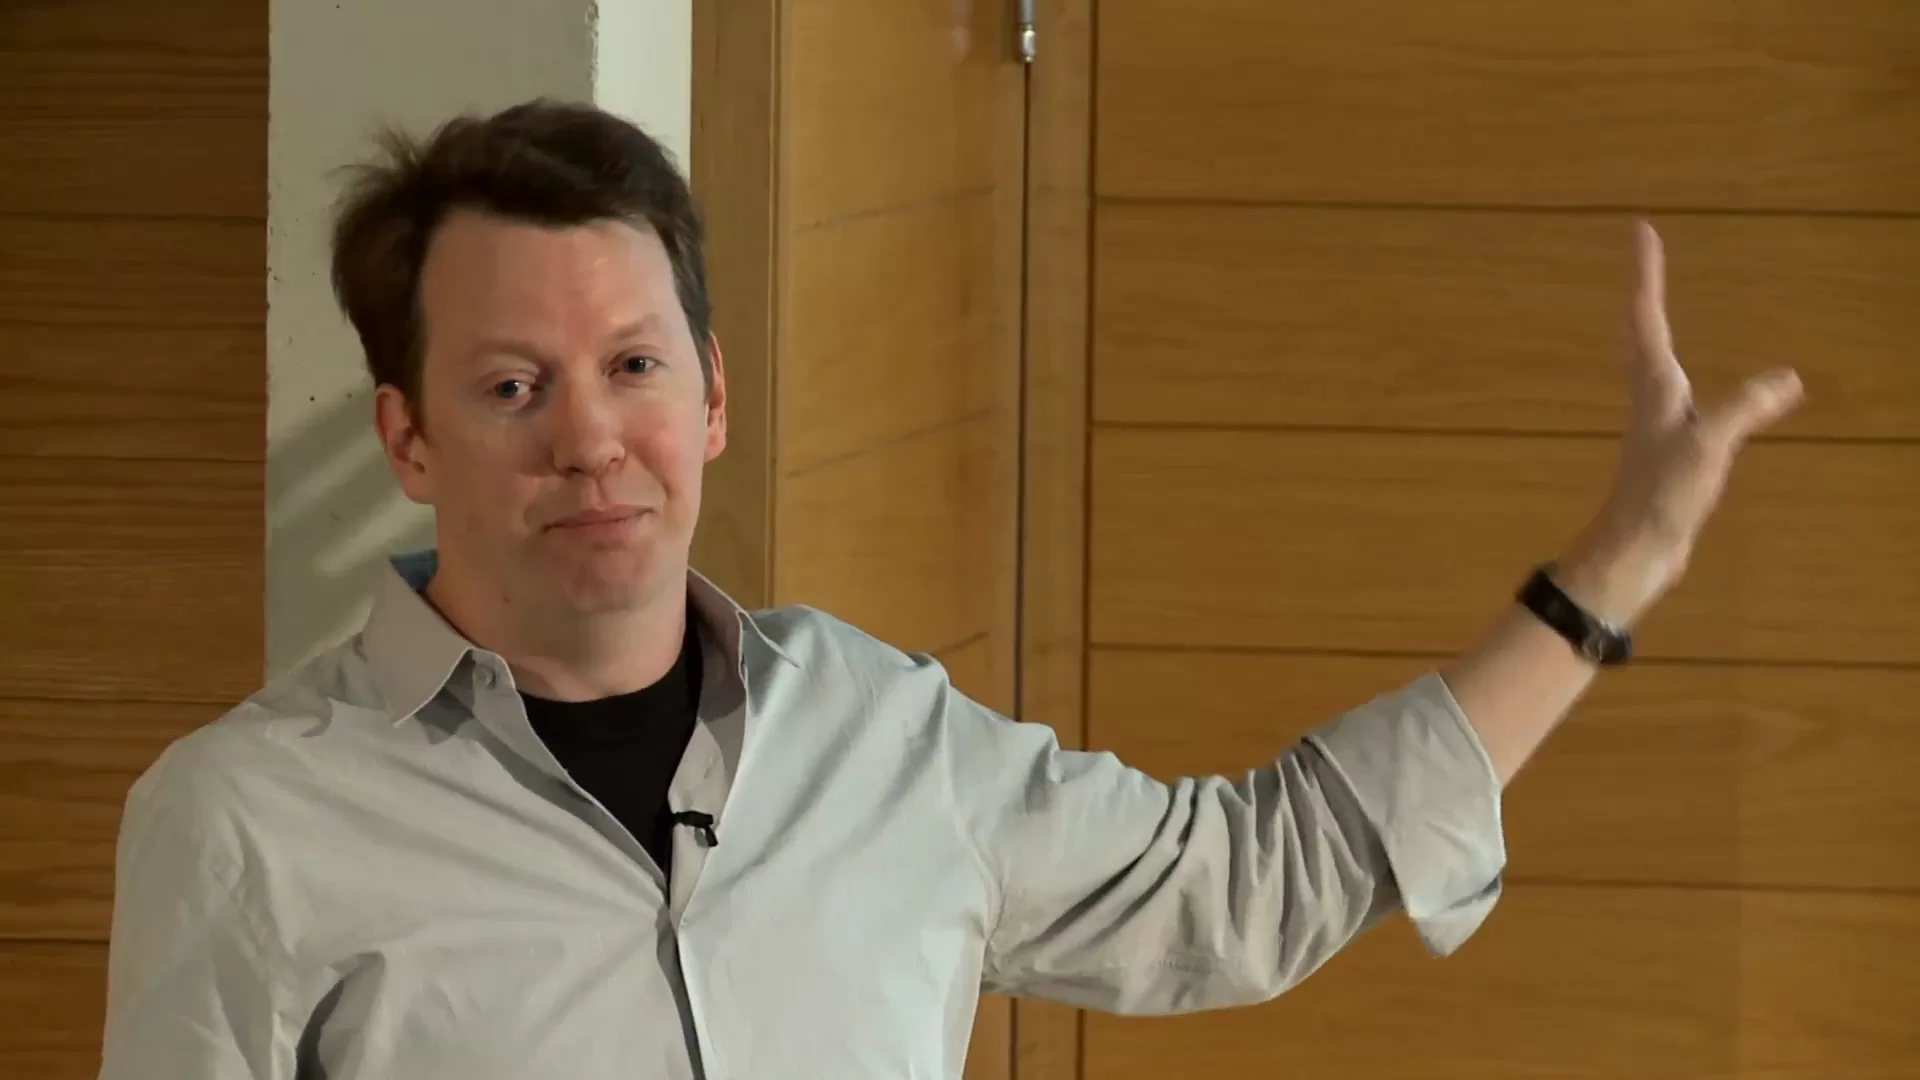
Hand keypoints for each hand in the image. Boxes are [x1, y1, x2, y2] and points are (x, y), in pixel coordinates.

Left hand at [1556, 222, 1804, 625]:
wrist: (1632, 553)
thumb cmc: (1661, 498)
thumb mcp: (1709, 447)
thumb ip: (1745, 409)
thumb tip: (1788, 378)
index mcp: (1655, 388)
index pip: (1647, 318)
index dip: (1646, 274)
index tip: (1641, 229)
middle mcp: (1650, 399)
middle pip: (1642, 333)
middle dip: (1646, 292)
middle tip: (1646, 255)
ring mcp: (1654, 426)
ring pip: (1651, 364)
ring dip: (1653, 330)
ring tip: (1655, 308)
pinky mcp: (1664, 452)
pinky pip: (1674, 398)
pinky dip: (1680, 376)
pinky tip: (1691, 394)